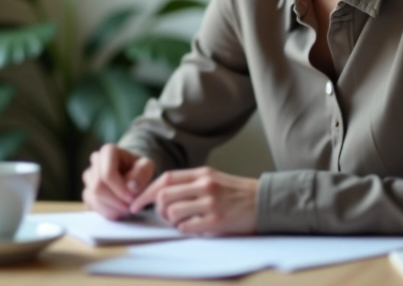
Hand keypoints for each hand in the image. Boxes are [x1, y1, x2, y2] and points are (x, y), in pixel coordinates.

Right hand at [82, 144, 155, 219]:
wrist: (134, 175)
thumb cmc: (140, 169)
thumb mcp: (147, 167)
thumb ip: (142, 174)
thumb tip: (131, 187)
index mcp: (108, 151)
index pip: (107, 174)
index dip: (119, 190)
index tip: (132, 198)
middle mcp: (94, 162)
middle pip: (98, 188)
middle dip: (115, 201)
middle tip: (130, 206)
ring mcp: (88, 177)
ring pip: (93, 198)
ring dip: (112, 209)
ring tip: (127, 208)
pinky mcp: (87, 192)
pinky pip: (91, 206)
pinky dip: (107, 212)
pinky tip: (118, 210)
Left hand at [129, 166, 258, 235]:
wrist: (265, 202)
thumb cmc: (238, 193)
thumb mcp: (214, 179)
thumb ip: (191, 183)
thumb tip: (161, 194)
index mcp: (203, 173)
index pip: (165, 179)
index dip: (147, 191)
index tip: (138, 202)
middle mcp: (205, 185)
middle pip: (163, 196)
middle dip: (157, 209)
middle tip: (165, 216)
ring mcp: (210, 203)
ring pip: (172, 213)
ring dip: (172, 221)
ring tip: (184, 222)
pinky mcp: (216, 221)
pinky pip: (186, 227)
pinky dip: (185, 230)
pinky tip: (195, 227)